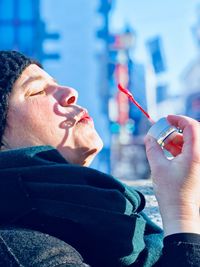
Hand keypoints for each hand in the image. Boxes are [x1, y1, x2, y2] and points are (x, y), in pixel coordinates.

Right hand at [144, 115, 199, 235]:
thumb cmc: (170, 192)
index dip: (179, 119)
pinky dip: (180, 147)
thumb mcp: (157, 167)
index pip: (192, 126)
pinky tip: (168, 151)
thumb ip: (152, 148)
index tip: (167, 118)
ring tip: (162, 143)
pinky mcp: (198, 167)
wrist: (180, 212)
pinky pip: (191, 151)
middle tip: (164, 130)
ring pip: (192, 141)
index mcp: (195, 154)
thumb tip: (148, 137)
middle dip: (178, 129)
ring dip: (178, 139)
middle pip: (194, 132)